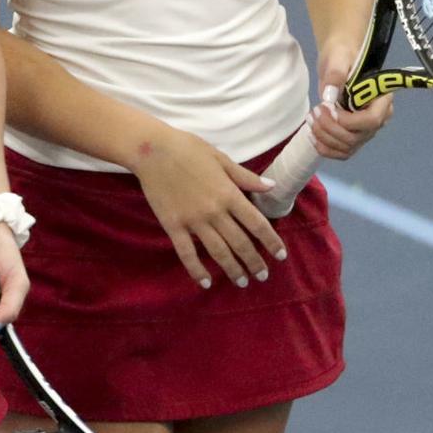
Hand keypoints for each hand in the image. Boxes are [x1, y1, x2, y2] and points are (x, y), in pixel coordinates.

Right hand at [129, 123, 287, 289]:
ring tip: (242, 282)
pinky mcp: (173, 226)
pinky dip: (197, 270)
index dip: (271, 242)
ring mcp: (193, 221)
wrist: (152, 150)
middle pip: (240, 243)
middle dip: (254, 262)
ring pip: (218, 252)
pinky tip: (205, 283)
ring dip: (233, 269)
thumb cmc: (188, 148)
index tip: (280, 255)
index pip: (257, 224)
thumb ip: (246, 177)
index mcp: (229, 194)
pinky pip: (186, 253)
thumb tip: (272, 187)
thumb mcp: (221, 159)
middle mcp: (215, 211)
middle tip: (262, 276)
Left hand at [308, 49, 393, 159]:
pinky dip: (326, 148)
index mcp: (382, 99)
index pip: (372, 120)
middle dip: (331, 128)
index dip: (348, 121)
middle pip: (357, 137)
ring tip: (312, 118)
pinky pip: (342, 152)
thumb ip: (336, 74)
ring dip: (325, 137)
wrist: (337, 62)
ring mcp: (366, 130)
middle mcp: (378, 118)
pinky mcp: (353, 136)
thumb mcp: (339, 58)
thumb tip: (330, 95)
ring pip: (348, 147)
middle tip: (315, 112)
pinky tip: (313, 136)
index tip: (329, 109)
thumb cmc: (342, 56)